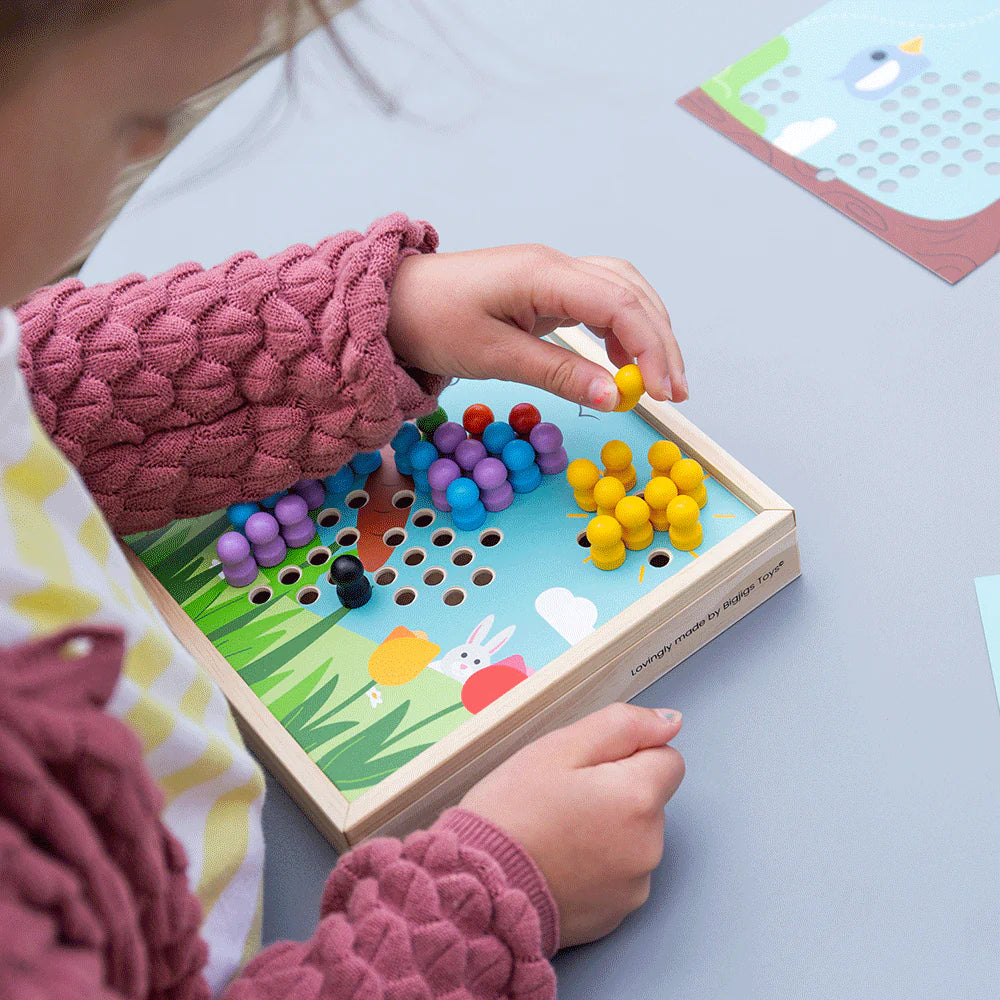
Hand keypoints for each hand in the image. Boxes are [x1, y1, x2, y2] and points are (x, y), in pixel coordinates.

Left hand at [386, 245, 686, 409]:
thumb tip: (615, 396)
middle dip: (661, 343)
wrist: (393, 303)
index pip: (620, 305)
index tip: (661, 394)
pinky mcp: (545, 288)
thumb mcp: (494, 356)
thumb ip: (558, 373)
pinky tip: (622, 361)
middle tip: (675, 393)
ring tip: (658, 380)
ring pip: (622, 292)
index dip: (650, 349)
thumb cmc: (432, 322)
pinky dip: (621, 329)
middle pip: (632, 294)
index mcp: (543, 274)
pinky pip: (600, 300)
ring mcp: (552, 273)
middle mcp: (556, 265)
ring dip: (647, 333)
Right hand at [459, 703, 684, 946]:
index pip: (667, 758)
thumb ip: (621, 726)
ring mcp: (634, 887)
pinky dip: (596, 866)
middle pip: (649, 800)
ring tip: (555, 833)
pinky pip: (618, 874)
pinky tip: (558, 862)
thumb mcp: (559, 748)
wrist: (477, 888)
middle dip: (616, 792)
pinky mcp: (616, 915)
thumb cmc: (511, 813)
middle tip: (562, 798)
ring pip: (633, 837)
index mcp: (639, 798)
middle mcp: (649, 846)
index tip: (586, 768)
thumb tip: (670, 721)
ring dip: (608, 829)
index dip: (627, 754)